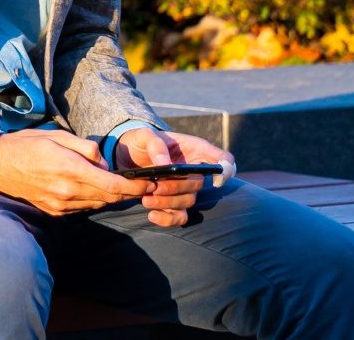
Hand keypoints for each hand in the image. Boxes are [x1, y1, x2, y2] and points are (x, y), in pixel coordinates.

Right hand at [0, 130, 150, 215]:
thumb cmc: (26, 144)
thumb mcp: (57, 136)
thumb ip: (86, 148)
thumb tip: (104, 162)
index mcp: (70, 169)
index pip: (113, 185)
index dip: (135, 186)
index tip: (149, 183)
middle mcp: (68, 191)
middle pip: (109, 197)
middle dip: (128, 192)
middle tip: (143, 184)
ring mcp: (60, 204)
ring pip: (97, 204)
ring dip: (111, 197)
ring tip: (120, 186)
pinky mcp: (54, 211)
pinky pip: (82, 207)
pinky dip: (92, 200)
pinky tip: (93, 189)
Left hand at [117, 128, 236, 227]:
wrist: (127, 156)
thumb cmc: (141, 142)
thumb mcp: (143, 135)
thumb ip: (155, 144)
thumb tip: (165, 164)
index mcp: (195, 150)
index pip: (223, 159)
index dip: (226, 169)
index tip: (216, 179)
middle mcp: (195, 171)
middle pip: (199, 185)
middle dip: (176, 188)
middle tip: (155, 186)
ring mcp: (186, 189)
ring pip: (188, 201)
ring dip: (168, 203)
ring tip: (146, 200)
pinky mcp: (174, 203)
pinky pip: (180, 217)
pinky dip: (167, 219)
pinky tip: (152, 215)